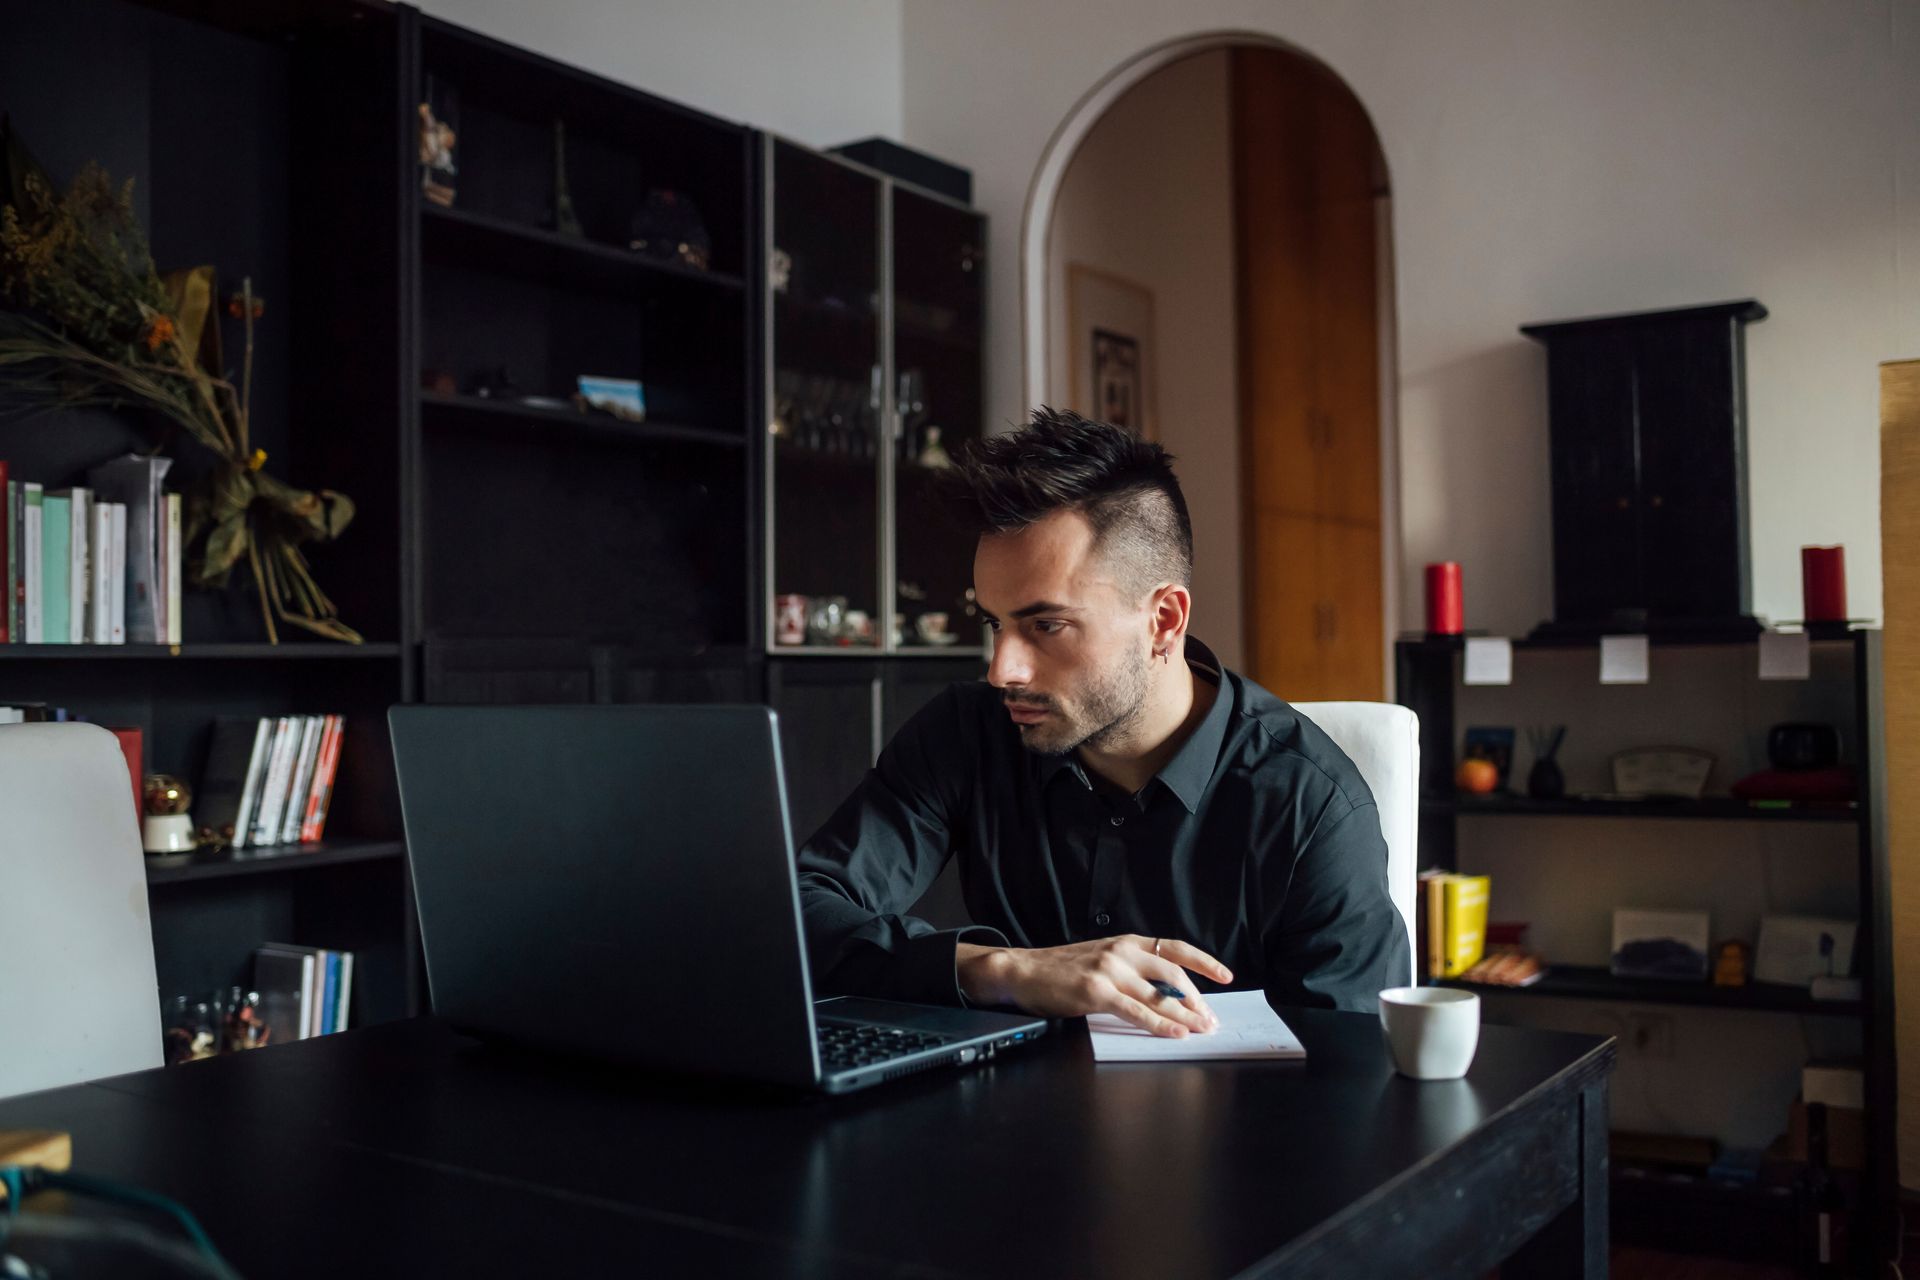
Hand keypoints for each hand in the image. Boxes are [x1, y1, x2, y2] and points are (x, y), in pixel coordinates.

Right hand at [956, 935, 1232, 1037]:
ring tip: (1201, 1029)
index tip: (1225, 975)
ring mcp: (1110, 971)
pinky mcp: (1097, 992)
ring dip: (1185, 1016)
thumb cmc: (1062, 969)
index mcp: (1127, 942)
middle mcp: (1123, 952)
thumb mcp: (1103, 958)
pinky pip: (1138, 1011)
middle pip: (1173, 976)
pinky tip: (1176, 1033)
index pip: (1175, 948)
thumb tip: (1165, 992)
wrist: (1025, 970)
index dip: (1204, 962)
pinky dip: (1161, 1025)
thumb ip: (1132, 969)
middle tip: (1210, 1018)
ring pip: (1159, 996)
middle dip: (1197, 1000)